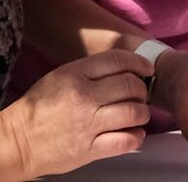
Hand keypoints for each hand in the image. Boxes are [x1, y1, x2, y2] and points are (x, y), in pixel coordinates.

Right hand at [0, 50, 152, 178]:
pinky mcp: (88, 149)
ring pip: (132, 112)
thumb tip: (124, 69)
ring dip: (143, 112)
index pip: (117, 60)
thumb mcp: (61, 75)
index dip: (139, 62)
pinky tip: (135, 133)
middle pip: (129, 85)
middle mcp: (84, 96)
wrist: (18, 140)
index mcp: (75, 74)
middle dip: (142, 88)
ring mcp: (87, 124)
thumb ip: (91, 71)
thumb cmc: (40, 106)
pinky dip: (136, 136)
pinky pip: (124, 141)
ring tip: (141, 113)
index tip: (147, 68)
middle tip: (142, 93)